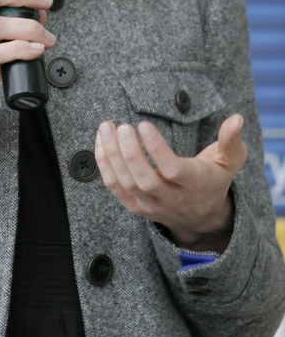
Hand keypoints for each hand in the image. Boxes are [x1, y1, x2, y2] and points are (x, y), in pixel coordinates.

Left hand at [94, 114, 246, 251]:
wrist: (200, 217)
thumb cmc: (212, 180)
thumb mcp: (229, 161)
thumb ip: (231, 141)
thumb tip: (236, 119)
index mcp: (194, 183)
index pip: (171, 169)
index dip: (156, 148)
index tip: (144, 124)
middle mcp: (170, 197)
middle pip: (144, 179)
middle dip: (129, 152)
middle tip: (120, 126)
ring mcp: (150, 204)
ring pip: (126, 183)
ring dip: (112, 155)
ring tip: (107, 127)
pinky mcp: (135, 206)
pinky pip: (114, 187)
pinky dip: (104, 164)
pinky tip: (101, 141)